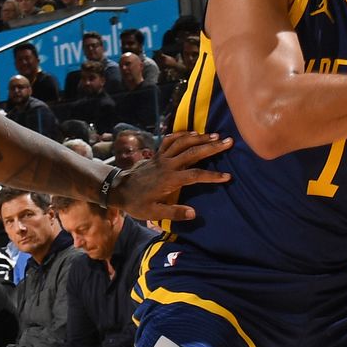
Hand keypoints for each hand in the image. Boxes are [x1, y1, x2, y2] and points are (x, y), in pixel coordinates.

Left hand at [107, 130, 232, 221]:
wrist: (118, 189)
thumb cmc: (137, 203)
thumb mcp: (153, 213)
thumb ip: (174, 213)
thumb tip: (194, 213)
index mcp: (169, 179)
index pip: (195, 175)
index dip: (212, 176)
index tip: (227, 176)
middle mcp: (167, 164)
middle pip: (193, 152)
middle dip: (212, 147)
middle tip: (229, 142)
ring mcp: (161, 157)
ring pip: (183, 142)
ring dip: (200, 137)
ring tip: (216, 136)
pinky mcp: (157, 154)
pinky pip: (171, 140)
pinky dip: (183, 134)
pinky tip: (194, 133)